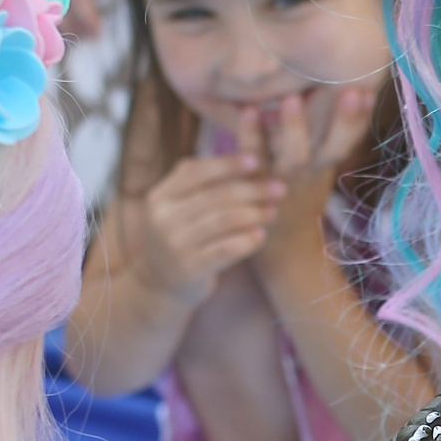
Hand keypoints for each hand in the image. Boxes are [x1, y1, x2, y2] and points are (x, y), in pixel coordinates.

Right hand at [126, 151, 286, 301]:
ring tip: (273, 211)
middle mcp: (164, 217)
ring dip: (254, 214)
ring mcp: (175, 243)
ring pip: (222, 221)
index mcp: (162, 196)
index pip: (196, 172)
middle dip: (252, 190)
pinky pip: (224, 249)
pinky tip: (261, 235)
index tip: (256, 160)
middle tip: (279, 188)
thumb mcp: (179, 207)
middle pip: (215, 196)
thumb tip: (245, 157)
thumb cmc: (182, 236)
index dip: (227, 164)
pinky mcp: (190, 268)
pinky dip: (246, 241)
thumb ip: (202, 184)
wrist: (161, 283)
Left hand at [240, 84, 378, 245]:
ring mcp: (283, 180)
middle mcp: (309, 173)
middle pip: (332, 148)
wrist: (279, 244)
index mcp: (325, 166)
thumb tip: (331, 91)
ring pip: (294, 156)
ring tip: (293, 98)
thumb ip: (324, 136)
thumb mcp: (319, 168)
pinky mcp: (254, 182)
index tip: (368, 92)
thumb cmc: (299, 195)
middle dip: (344, 121)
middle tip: (350, 92)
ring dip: (294, 127)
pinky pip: (254, 157)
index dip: (360, 120)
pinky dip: (251, 134)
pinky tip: (249, 110)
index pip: (350, 141)